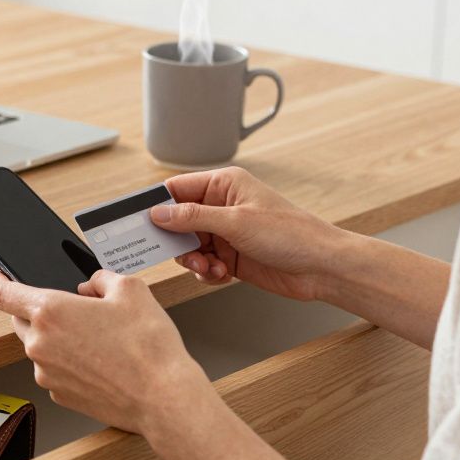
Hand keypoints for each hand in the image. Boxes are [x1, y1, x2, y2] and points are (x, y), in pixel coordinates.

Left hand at [0, 269, 210, 434]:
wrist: (163, 398)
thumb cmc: (148, 348)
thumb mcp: (131, 289)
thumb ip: (101, 278)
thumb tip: (91, 285)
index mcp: (51, 312)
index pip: (2, 294)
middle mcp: (41, 345)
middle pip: (21, 320)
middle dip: (39, 311)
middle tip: (74, 310)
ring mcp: (47, 374)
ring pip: (40, 347)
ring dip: (58, 339)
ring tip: (99, 340)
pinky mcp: (60, 395)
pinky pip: (54, 371)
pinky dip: (69, 363)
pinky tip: (99, 362)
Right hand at [154, 166, 346, 301]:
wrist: (321, 267)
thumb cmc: (291, 234)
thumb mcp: (235, 222)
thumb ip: (192, 217)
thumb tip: (158, 213)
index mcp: (224, 185)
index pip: (176, 189)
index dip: (156, 205)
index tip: (138, 221)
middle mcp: (222, 206)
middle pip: (178, 221)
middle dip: (177, 241)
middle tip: (179, 253)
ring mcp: (226, 232)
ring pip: (189, 246)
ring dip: (193, 260)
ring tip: (207, 267)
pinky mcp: (231, 256)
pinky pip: (203, 263)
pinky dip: (206, 272)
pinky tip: (221, 274)